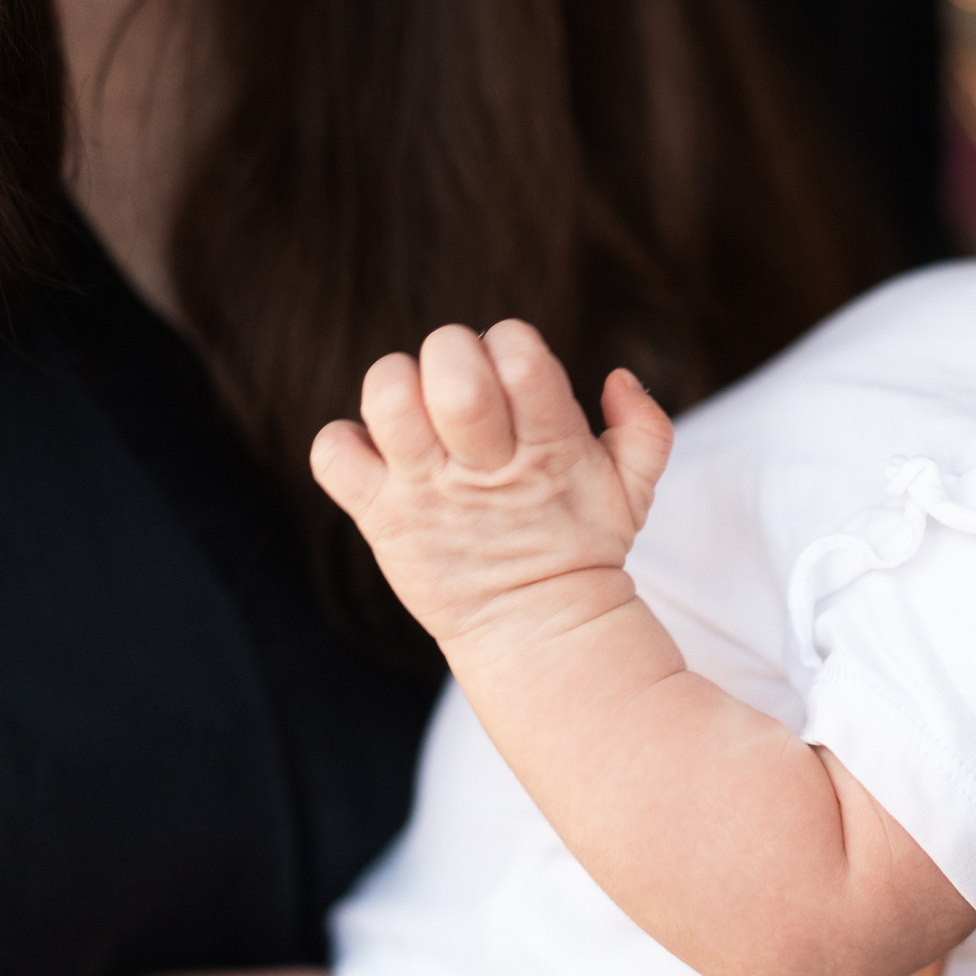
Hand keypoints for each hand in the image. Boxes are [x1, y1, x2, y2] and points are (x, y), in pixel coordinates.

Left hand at [309, 321, 674, 646]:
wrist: (539, 631)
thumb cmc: (582, 546)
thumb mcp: (635, 489)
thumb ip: (643, 425)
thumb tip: (618, 378)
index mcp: (549, 446)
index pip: (520, 353)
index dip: (512, 345)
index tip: (514, 373)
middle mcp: (482, 466)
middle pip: (450, 370)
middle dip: (452, 354)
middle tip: (462, 384)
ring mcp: (425, 492)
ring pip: (385, 400)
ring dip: (394, 384)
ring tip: (415, 409)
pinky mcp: (381, 519)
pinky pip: (333, 455)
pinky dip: (343, 443)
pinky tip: (376, 454)